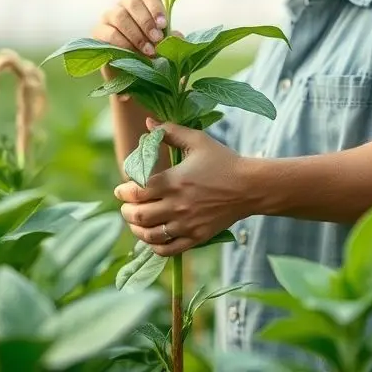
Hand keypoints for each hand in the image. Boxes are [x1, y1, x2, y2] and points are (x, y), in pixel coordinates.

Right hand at [91, 0, 181, 99]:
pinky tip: (133, 54)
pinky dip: (123, 43)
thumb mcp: (166, 47)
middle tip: (157, 40)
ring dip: (136, 34)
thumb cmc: (152, 56)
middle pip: (132, 1)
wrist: (134, 77)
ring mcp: (109, 17)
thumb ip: (172, 40)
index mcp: (143, 3)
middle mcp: (124, 6)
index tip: (163, 25)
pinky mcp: (98, 32)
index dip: (156, 8)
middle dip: (146, 21)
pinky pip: (109, 33)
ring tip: (148, 51)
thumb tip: (177, 36)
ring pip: (120, 15)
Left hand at [114, 118, 250, 255]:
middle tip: (126, 206)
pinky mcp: (196, 237)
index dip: (123, 191)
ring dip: (136, 230)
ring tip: (135, 222)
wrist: (250, 186)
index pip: (136, 192)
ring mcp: (186, 224)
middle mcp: (177, 206)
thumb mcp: (197, 140)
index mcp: (174, 181)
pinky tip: (153, 238)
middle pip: (138, 216)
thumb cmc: (223, 160)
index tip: (121, 189)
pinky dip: (155, 247)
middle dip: (126, 211)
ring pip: (150, 236)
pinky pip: (168, 250)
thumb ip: (170, 131)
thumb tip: (147, 122)